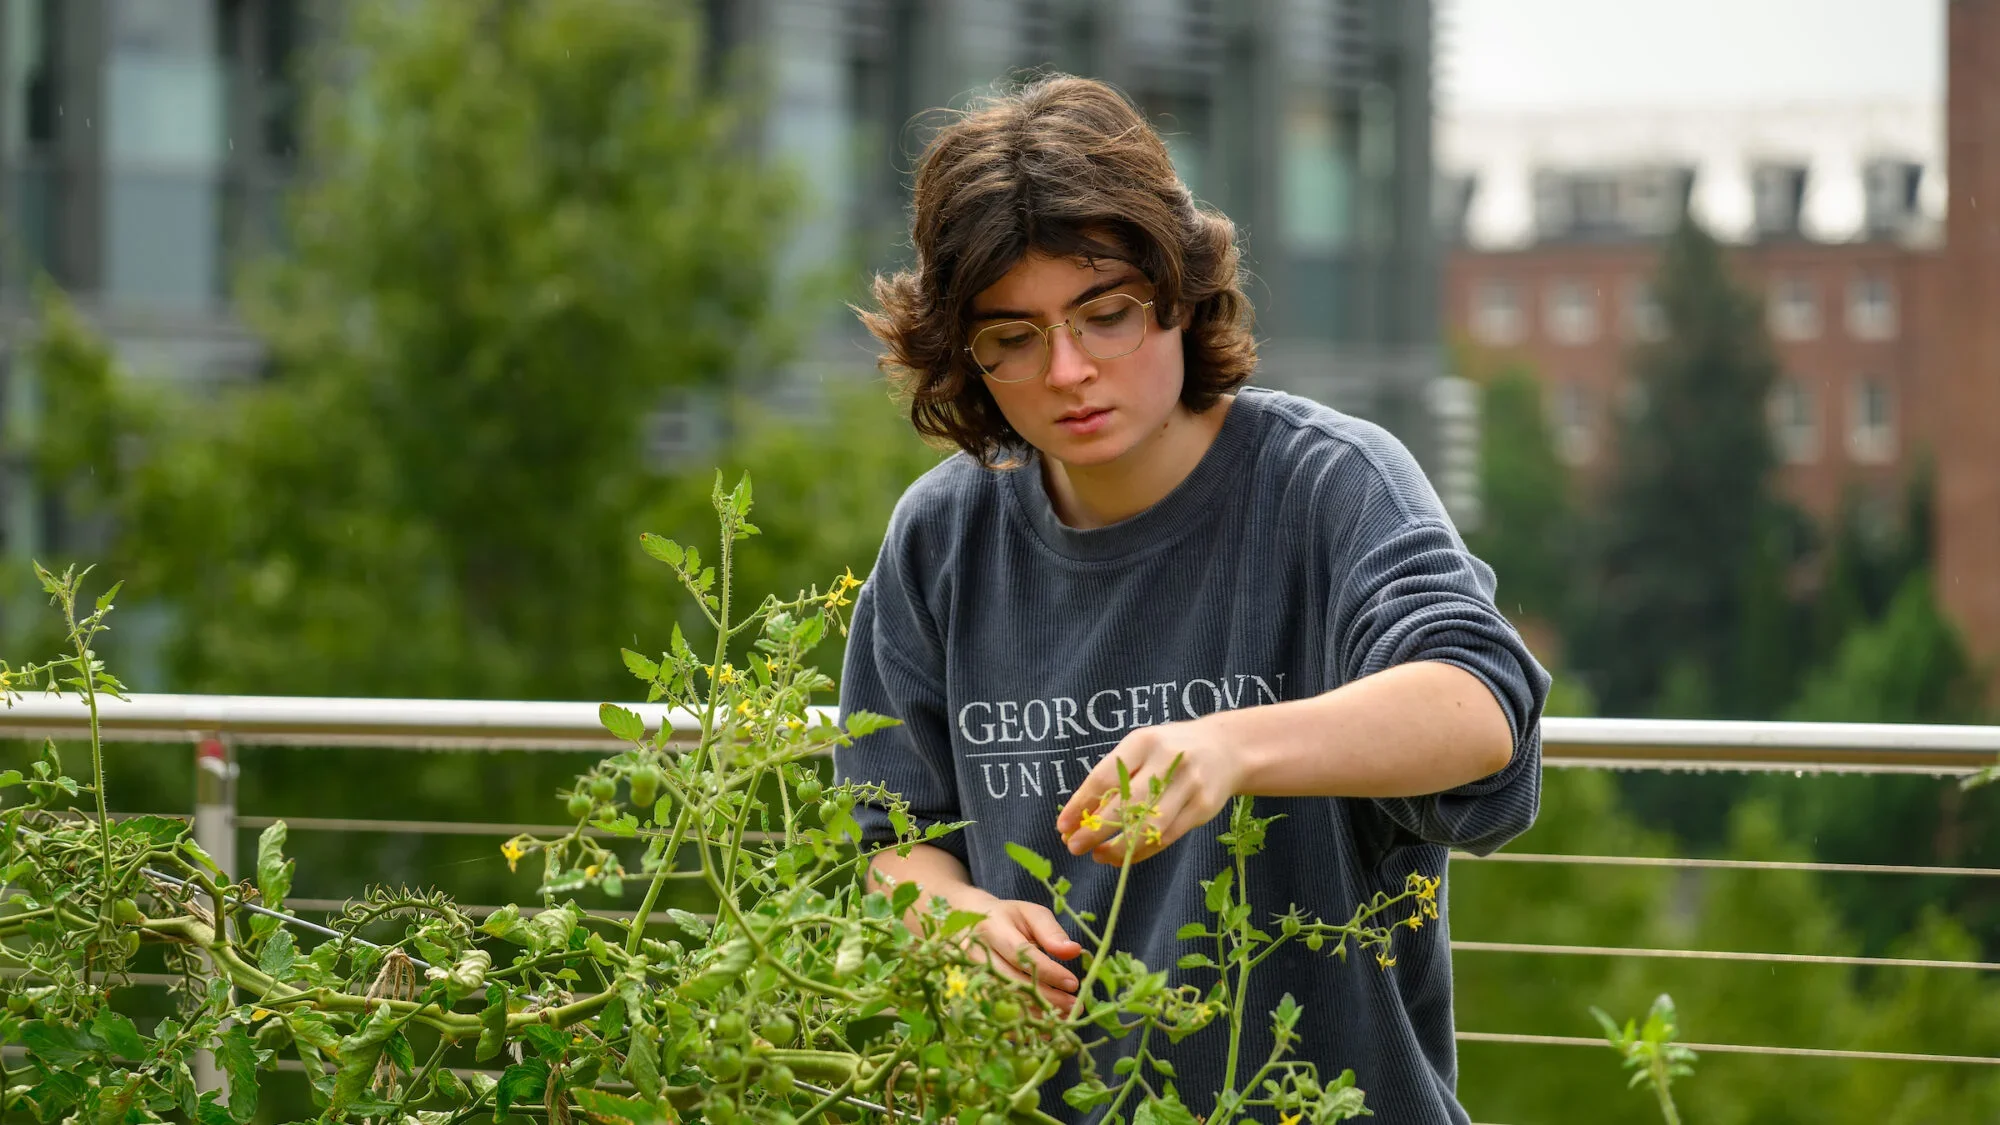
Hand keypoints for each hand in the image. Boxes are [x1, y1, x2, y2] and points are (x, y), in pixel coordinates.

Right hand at [954, 890, 1083, 1014]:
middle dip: (1046, 998)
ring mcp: (965, 976)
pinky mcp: (965, 994)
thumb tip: (1074, 951)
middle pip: (1012, 982)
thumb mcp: (1029, 914)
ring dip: (1034, 1015)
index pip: (1023, 956)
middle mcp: (974, 955)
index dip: (1049, 973)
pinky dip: (1017, 1026)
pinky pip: (993, 1015)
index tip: (1073, 984)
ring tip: (1061, 1020)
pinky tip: (1040, 1029)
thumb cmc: (1005, 918)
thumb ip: (1051, 932)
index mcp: (992, 929)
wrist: (964, 922)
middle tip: (1073, 1007)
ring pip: (1002, 1002)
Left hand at [1055, 720, 1240, 864]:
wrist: (1226, 749)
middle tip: (1074, 846)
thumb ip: (1114, 778)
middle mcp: (1168, 761)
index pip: (1105, 777)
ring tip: (1098, 856)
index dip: (1081, 805)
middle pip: (1126, 804)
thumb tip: (1079, 816)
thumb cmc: (1170, 751)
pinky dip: (1142, 851)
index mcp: (1144, 741)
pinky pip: (1167, 837)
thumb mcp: (1141, 749)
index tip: (1062, 826)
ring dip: (1119, 847)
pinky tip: (1123, 856)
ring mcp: (1189, 784)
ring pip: (1149, 826)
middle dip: (1096, 830)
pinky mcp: (1203, 807)